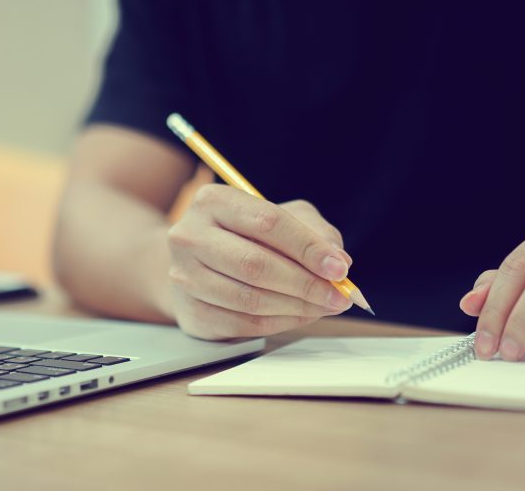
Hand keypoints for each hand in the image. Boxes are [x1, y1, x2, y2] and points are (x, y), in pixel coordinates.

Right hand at [166, 184, 352, 339]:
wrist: (196, 264)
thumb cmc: (245, 236)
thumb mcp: (283, 217)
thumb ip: (314, 232)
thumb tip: (337, 262)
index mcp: (212, 201)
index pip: (266, 222)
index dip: (307, 247)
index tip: (339, 268)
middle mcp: (190, 236)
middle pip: (255, 264)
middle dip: (305, 283)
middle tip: (338, 295)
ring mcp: (185, 276)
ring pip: (250, 299)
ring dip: (297, 307)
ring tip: (323, 306)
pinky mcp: (191, 312)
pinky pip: (243, 324)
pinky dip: (280, 323)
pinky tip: (299, 315)